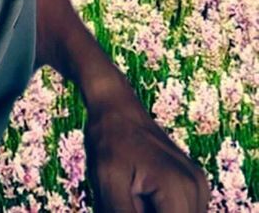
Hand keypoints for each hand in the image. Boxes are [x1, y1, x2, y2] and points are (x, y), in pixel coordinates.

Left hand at [83, 92, 210, 211]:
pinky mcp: (193, 184)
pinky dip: (160, 210)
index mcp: (179, 189)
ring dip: (151, 212)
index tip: (127, 206)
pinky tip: (139, 196)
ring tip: (131, 195)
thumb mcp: (109, 184)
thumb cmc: (109, 141)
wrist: (116, 106)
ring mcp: (198, 186)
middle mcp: (197, 188)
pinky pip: (179, 211)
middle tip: (127, 197)